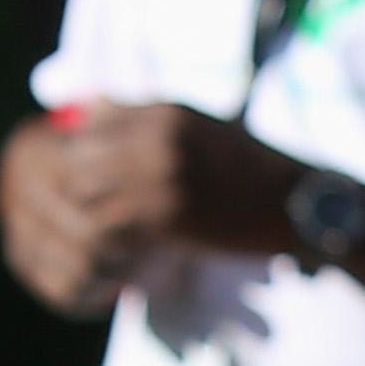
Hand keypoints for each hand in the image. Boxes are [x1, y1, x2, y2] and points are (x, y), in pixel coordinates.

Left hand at [0, 101, 314, 314]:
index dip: (70, 158)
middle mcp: (158, 133)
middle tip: (69, 225)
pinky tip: (114, 263)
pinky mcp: (169, 211)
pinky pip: (107, 228)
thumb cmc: (247, 170)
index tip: (74, 190)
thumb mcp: (196, 128)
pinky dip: (102, 248)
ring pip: (82, 193)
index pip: (86, 123)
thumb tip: (82, 102)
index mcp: (163, 109)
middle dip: (64, 195)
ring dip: (79, 223)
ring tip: (92, 246)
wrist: (299, 204)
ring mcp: (162, 170)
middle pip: (74, 157)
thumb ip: (142, 118)